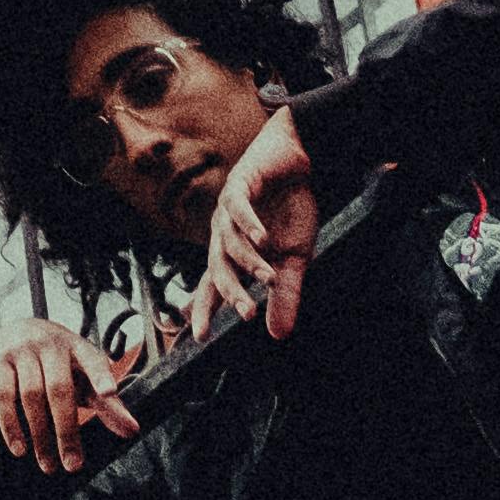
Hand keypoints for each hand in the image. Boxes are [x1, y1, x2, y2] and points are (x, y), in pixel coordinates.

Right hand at [0, 319, 137, 476]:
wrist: (18, 330)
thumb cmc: (61, 363)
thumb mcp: (86, 376)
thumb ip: (107, 403)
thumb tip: (132, 431)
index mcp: (79, 348)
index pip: (92, 361)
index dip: (101, 375)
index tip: (110, 391)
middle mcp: (51, 345)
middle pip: (60, 389)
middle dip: (67, 431)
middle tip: (73, 465)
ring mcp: (23, 350)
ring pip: (31, 395)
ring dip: (40, 435)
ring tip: (48, 465)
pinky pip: (2, 395)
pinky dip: (10, 424)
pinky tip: (19, 448)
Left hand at [199, 105, 318, 338]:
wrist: (299, 161)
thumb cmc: (291, 208)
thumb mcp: (294, 258)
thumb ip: (285, 294)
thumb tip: (278, 335)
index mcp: (234, 253)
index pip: (214, 285)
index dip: (206, 308)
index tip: (201, 337)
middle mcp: (223, 233)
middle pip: (218, 268)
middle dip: (231, 292)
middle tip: (248, 313)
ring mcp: (227, 209)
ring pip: (229, 242)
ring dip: (249, 262)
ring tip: (269, 278)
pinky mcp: (239, 184)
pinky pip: (238, 207)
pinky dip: (249, 224)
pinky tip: (262, 238)